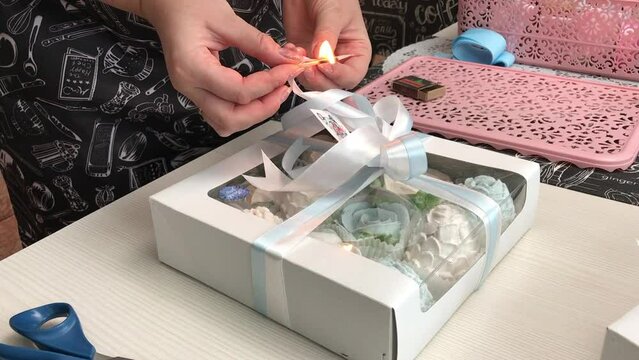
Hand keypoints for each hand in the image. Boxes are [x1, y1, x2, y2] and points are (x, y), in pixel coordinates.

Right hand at [138, 0, 303, 135]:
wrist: (164, 3)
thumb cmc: (185, 4)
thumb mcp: (225, 18)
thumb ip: (257, 43)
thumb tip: (286, 60)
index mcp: (191, 68)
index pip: (238, 92)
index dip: (269, 83)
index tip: (289, 69)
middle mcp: (188, 86)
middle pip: (230, 118)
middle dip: (263, 108)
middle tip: (284, 88)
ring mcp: (191, 92)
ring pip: (226, 122)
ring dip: (254, 114)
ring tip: (274, 93)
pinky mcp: (198, 91)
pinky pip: (222, 113)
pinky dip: (244, 110)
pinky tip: (260, 94)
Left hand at [284, 0, 371, 90]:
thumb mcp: (334, 14)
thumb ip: (327, 36)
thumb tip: (321, 56)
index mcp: (356, 52)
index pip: (352, 75)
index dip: (339, 76)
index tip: (325, 66)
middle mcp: (340, 59)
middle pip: (332, 84)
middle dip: (319, 78)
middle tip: (309, 67)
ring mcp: (320, 59)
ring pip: (313, 81)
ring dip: (303, 72)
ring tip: (298, 54)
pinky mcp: (303, 55)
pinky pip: (297, 69)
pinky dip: (292, 64)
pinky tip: (291, 49)